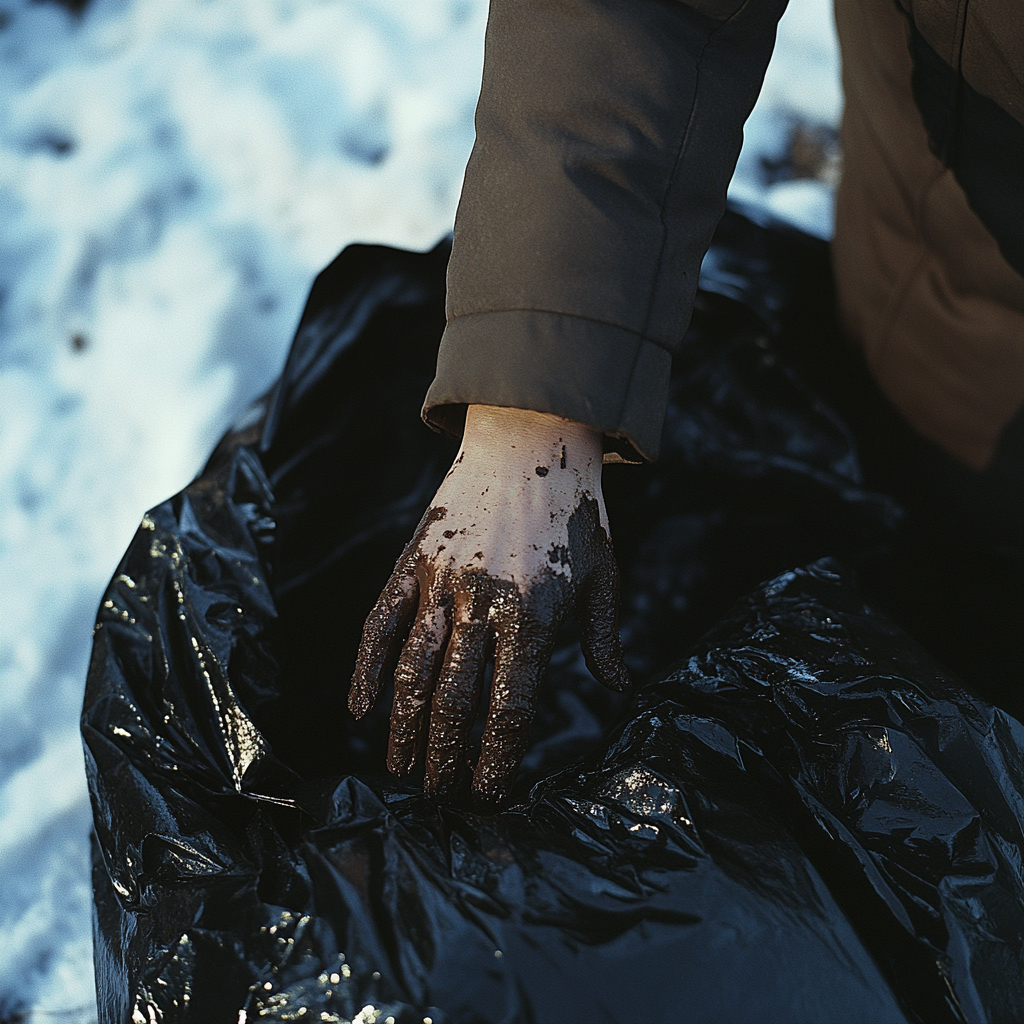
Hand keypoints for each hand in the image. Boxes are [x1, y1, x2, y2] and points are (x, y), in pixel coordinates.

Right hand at [348, 405, 629, 808]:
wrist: (530, 436)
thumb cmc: (574, 510)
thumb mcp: (603, 573)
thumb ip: (603, 635)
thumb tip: (616, 688)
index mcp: (534, 613)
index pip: (511, 708)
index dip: (496, 760)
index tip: (489, 796)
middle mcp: (482, 602)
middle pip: (455, 700)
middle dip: (445, 759)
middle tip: (439, 799)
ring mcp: (440, 580)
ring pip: (412, 669)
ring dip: (402, 728)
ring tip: (399, 771)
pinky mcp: (411, 562)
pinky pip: (380, 623)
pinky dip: (365, 669)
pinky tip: (361, 710)